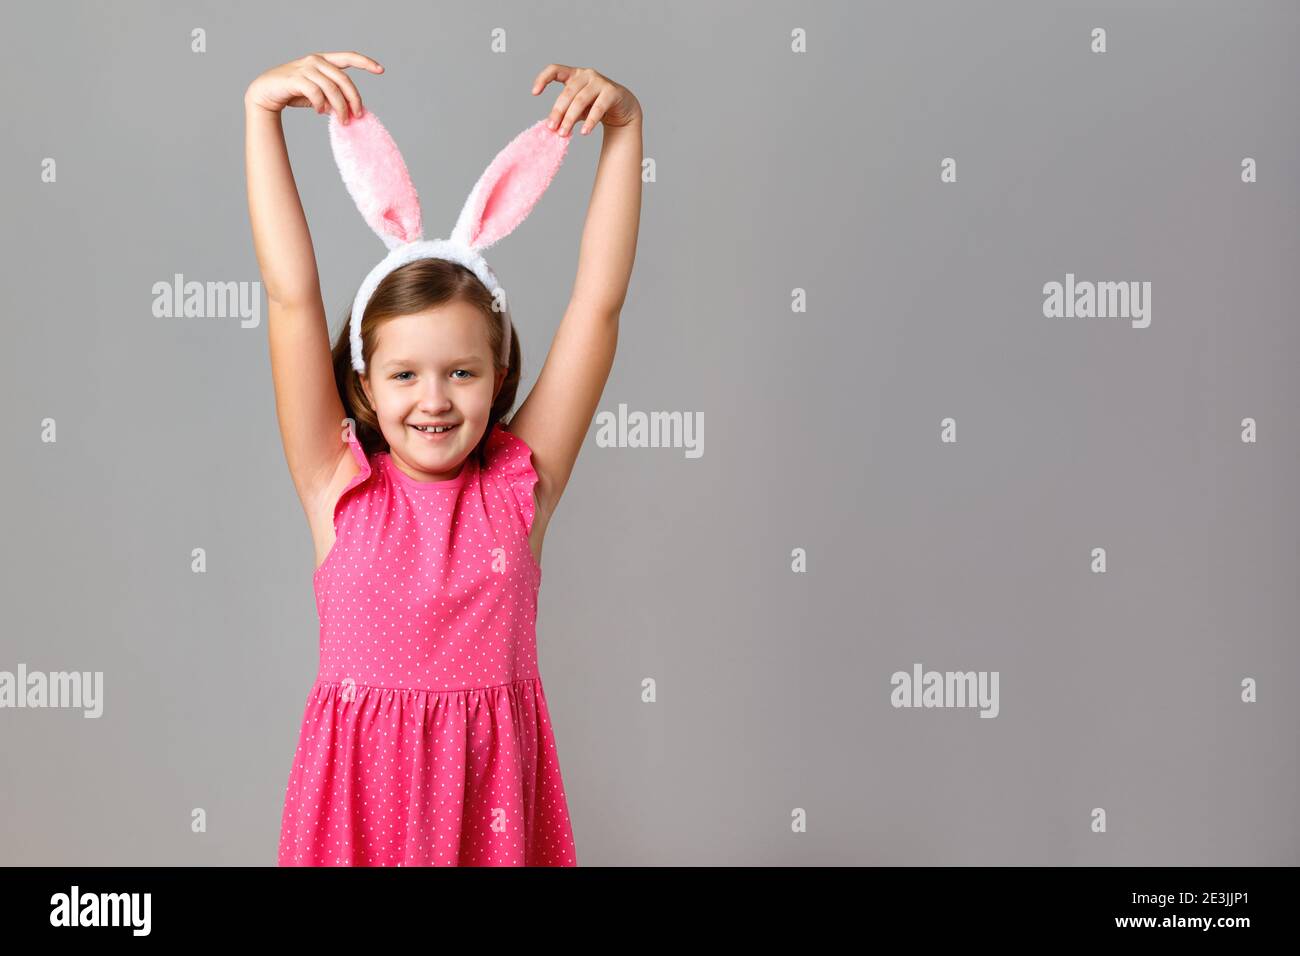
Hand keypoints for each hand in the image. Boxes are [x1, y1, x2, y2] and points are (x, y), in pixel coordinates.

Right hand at [244, 51, 383, 122]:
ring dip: (339, 107)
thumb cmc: (294, 92)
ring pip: (332, 89)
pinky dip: (321, 105)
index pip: (348, 57)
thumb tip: (350, 111)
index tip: (381, 70)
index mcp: (324, 60)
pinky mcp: (296, 78)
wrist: (266, 92)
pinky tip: (321, 112)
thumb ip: (333, 97)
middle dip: (354, 100)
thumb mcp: (318, 94)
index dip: (366, 62)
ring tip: (341, 120)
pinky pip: (316, 93)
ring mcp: (305, 68)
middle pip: (344, 80)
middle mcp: (316, 60)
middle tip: (357, 116)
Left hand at [531, 65, 640, 135]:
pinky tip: (584, 132)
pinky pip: (598, 108)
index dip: (543, 78)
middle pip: (567, 92)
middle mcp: (586, 74)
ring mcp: (600, 82)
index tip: (534, 93)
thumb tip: (552, 127)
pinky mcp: (612, 92)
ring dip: (570, 118)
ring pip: (580, 100)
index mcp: (574, 74)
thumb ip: (566, 114)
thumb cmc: (596, 106)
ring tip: (564, 134)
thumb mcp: (578, 109)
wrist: (623, 108)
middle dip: (558, 111)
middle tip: (552, 128)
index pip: (555, 69)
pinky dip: (590, 121)